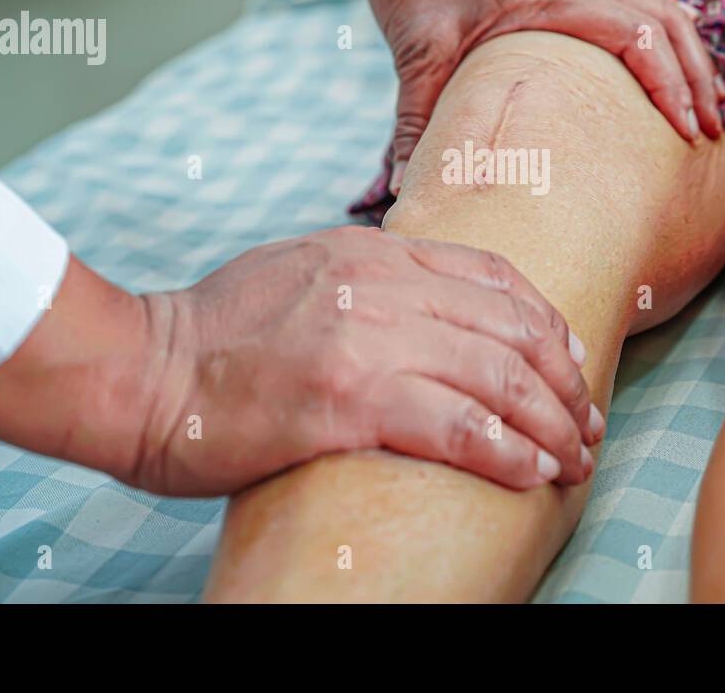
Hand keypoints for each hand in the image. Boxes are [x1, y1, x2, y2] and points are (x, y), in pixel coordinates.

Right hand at [0, 229, 600, 496]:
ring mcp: (365, 340)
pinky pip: (457, 426)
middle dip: (564, 382)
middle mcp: (380, 286)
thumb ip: (368, 278)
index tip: (570, 362)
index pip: (494, 277)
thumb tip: (428, 308)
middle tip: (587, 423)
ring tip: (574, 457)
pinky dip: (507, 452)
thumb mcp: (300, 270)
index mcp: (373, 252)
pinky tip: (531, 472)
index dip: (548, 323)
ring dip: (550, 423)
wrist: (137, 369)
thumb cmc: (212, 333)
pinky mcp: (346, 400)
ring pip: (497, 378)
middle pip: (511, 330)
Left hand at [315, 0, 724, 193]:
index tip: (689, 133)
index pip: (641, 37)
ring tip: (704, 107)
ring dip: (688, 55)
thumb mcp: (414, 52)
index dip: (672, 86)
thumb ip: (416, 122)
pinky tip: (670, 62)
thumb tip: (407, 193)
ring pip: (661, 8)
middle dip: (697, 79)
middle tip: (711, 134)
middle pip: (669, 23)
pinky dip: (665, 33)